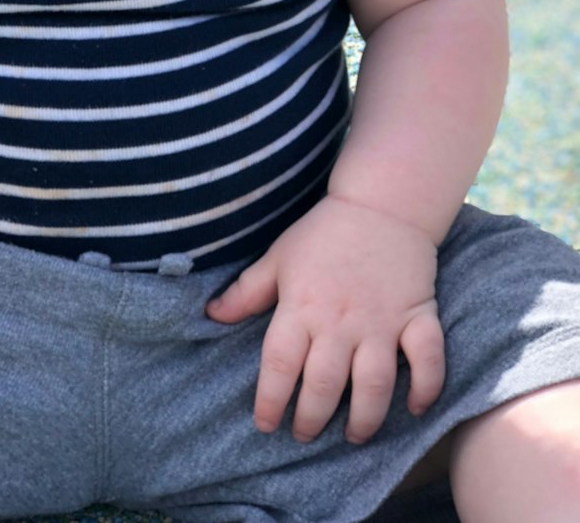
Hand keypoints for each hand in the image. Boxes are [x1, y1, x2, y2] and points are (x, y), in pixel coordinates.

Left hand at [206, 195, 444, 444]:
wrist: (380, 204)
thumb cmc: (323, 233)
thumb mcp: (278, 257)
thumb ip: (248, 291)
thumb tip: (211, 315)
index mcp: (302, 306)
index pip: (281, 365)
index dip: (271, 400)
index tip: (265, 424)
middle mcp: (340, 321)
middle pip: (325, 384)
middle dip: (312, 418)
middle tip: (304, 434)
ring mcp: (382, 322)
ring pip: (375, 384)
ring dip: (365, 418)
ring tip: (352, 436)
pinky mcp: (418, 317)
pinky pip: (428, 360)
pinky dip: (426, 388)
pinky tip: (414, 409)